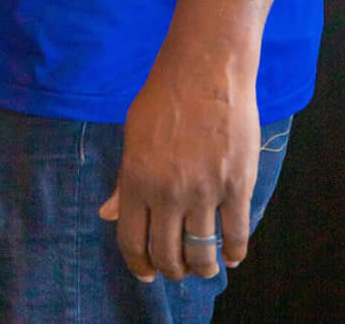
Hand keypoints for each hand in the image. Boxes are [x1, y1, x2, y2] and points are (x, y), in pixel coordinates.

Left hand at [99, 60, 261, 281]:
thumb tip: (108, 215)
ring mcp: (204, 192)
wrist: (205, 69)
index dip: (139, 265)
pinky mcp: (236, 187)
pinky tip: (231, 255)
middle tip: (177, 268)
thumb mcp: (133, 135)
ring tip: (203, 264)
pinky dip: (234, 253)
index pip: (132, 241)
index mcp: (137, 180)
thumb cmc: (165, 97)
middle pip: (168, 255)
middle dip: (172, 269)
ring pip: (202, 254)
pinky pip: (235, 236)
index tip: (147, 273)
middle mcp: (167, 193)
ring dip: (202, 267)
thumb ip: (124, 182)